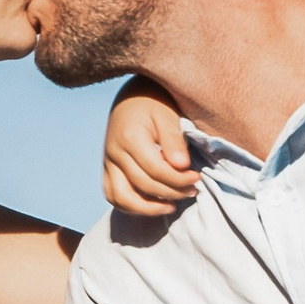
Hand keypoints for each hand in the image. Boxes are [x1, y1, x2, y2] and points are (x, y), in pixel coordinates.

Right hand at [105, 87, 196, 215]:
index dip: (178, 179)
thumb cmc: (154, 102)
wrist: (133, 95)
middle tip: (192, 190)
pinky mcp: (107, 168)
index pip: (156, 170)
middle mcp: (115, 152)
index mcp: (130, 138)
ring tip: (171, 206)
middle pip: (143, 185)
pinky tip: (153, 205)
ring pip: (121, 197)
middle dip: (171, 192)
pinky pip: (112, 195)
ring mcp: (108, 162)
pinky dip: (130, 206)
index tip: (196, 178)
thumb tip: (182, 167)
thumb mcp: (167, 115)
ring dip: (147, 208)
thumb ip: (174, 141)